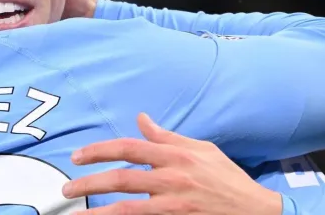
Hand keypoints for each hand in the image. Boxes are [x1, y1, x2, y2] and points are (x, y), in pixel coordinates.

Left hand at [62, 113, 281, 214]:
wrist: (258, 211)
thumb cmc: (227, 178)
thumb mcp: (201, 149)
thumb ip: (167, 136)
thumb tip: (141, 119)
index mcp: (176, 156)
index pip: (129, 148)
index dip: (99, 151)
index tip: (77, 157)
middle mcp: (172, 179)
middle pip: (122, 179)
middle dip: (89, 183)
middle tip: (67, 189)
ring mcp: (175, 205)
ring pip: (128, 209)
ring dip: (98, 212)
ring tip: (76, 214)